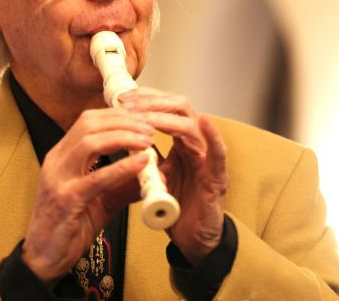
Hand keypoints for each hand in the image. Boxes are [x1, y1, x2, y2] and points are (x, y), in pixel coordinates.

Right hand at [21, 108, 153, 282]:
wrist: (43, 260)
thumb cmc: (69, 227)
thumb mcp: (100, 199)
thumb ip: (123, 183)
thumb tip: (154, 173)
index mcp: (62, 156)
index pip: (88, 120)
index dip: (117, 115)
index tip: (142, 119)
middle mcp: (57, 161)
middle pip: (89, 123)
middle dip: (123, 120)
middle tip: (149, 127)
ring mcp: (59, 179)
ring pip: (90, 142)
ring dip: (123, 136)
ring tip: (147, 141)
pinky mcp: (66, 200)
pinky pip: (97, 177)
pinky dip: (122, 167)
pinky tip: (141, 163)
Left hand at [119, 88, 227, 264]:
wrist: (193, 239)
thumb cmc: (177, 206)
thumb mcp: (155, 176)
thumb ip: (145, 157)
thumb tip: (119, 139)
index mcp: (181, 141)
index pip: (166, 107)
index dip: (145, 98)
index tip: (121, 99)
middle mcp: (196, 144)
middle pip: (179, 107)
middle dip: (152, 102)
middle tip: (128, 104)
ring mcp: (208, 159)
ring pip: (193, 126)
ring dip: (166, 119)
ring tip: (144, 117)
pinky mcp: (216, 178)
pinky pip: (219, 154)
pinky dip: (213, 137)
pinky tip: (204, 123)